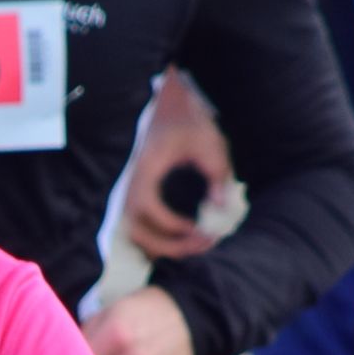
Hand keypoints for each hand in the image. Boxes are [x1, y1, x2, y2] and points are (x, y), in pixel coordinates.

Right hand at [121, 76, 232, 259]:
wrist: (169, 106)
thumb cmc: (189, 121)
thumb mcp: (209, 143)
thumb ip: (217, 174)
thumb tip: (221, 209)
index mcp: (146, 168)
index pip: (146, 206)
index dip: (171, 224)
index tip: (199, 226)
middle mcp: (132, 185)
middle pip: (136, 232)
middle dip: (170, 246)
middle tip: (205, 241)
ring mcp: (132, 194)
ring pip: (137, 236)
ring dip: (166, 248)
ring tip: (198, 242)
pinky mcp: (139, 198)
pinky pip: (143, 230)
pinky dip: (162, 241)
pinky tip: (188, 236)